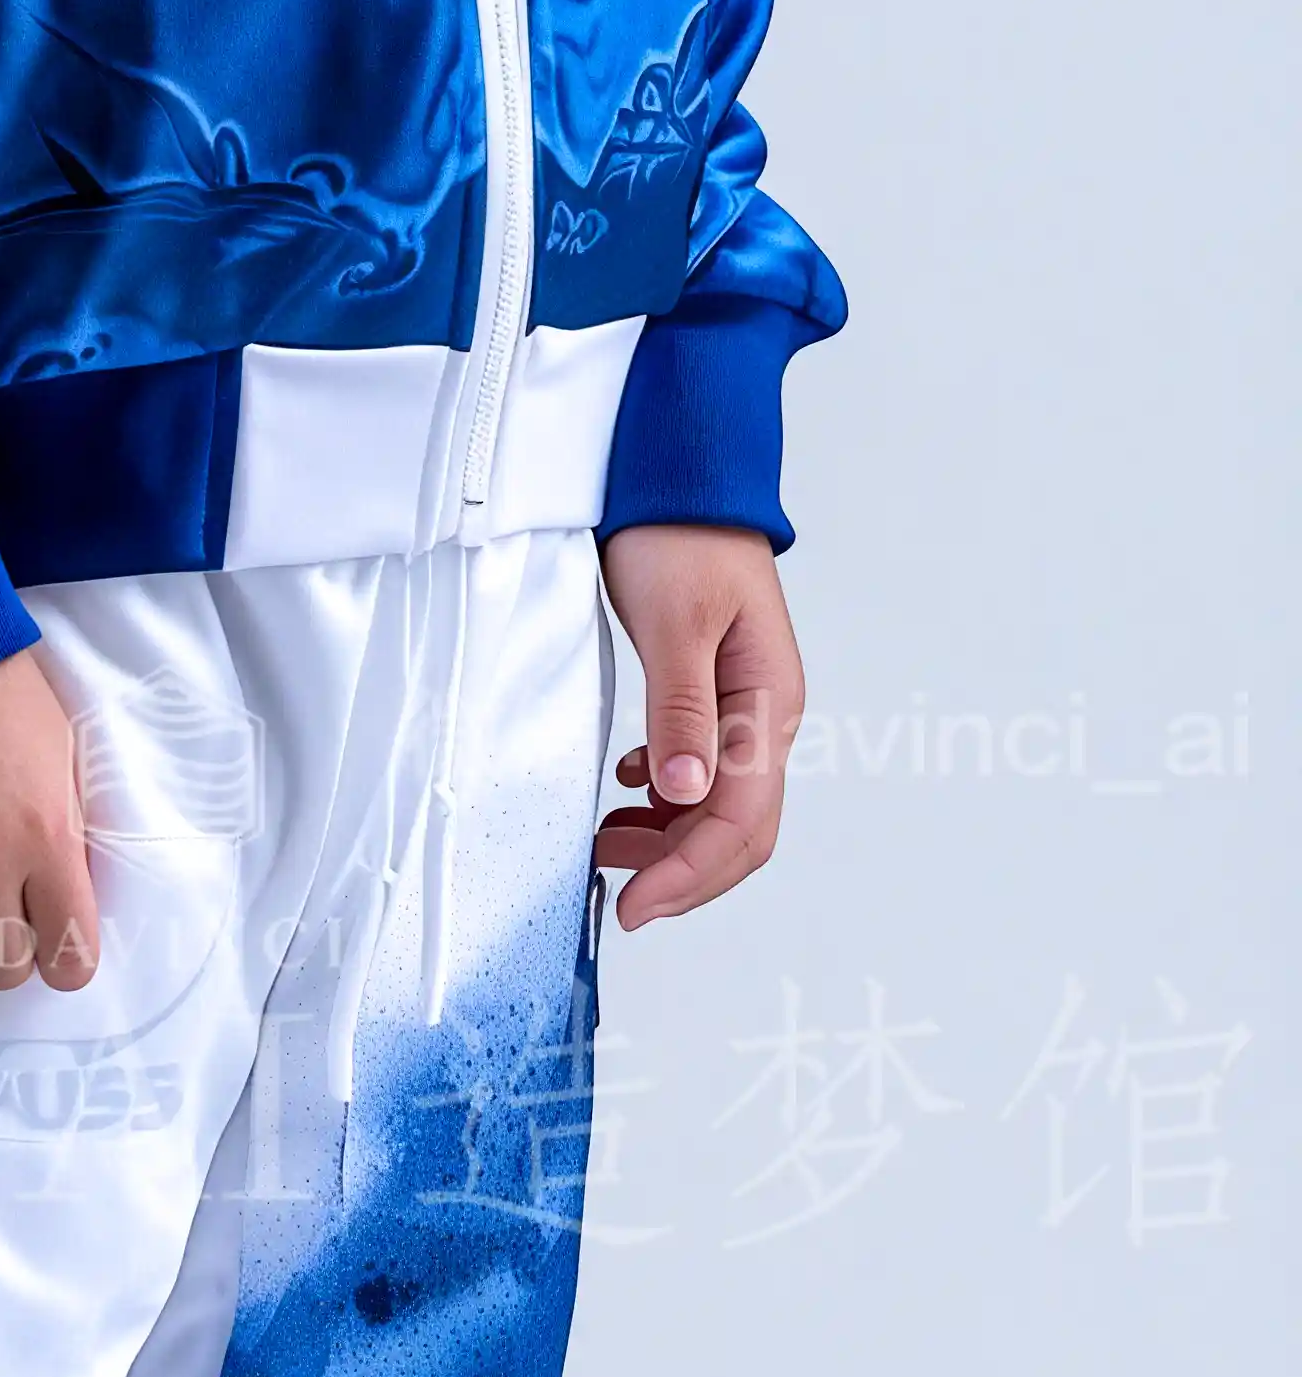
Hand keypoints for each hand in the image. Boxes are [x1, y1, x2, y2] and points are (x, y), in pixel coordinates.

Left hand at [594, 522, 804, 930]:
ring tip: (609, 847)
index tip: (637, 905)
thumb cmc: (679, 533)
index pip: (740, 818)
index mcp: (767, 701)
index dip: (690, 872)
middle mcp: (764, 711)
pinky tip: (627, 791)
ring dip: (670, 838)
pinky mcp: (712, 687)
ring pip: (716, 801)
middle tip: (624, 899)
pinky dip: (664, 796)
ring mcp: (742, 702)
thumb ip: (681, 711)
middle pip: (739, 825)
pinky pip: (699, 766)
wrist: (679, 471)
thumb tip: (683, 796)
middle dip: (684, 871)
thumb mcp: (674, 622)